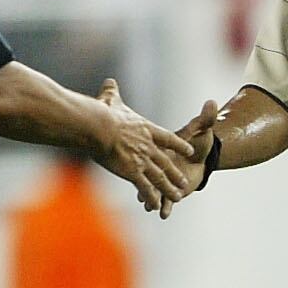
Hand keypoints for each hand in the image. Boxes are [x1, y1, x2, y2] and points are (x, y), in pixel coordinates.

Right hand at [95, 79, 195, 211]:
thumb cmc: (103, 113)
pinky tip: (156, 205)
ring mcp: (141, 160)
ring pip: (160, 177)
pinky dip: (150, 197)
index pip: (168, 138)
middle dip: (176, 173)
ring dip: (169, 188)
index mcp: (147, 129)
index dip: (179, 145)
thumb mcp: (111, 100)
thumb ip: (112, 92)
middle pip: (167, 162)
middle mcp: (148, 146)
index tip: (188, 150)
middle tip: (185, 182)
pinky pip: (144, 187)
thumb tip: (109, 82)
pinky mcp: (132, 172)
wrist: (99, 127)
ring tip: (178, 196)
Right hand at [159, 100, 218, 217]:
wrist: (201, 156)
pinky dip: (162, 205)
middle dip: (154, 181)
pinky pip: (160, 197)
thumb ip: (207, 117)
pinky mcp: (163, 187)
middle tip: (145, 187)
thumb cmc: (199, 140)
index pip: (164, 149)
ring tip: (151, 206)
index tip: (152, 159)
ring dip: (154, 197)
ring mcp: (160, 176)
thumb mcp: (202, 128)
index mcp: (166, 146)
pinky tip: (162, 213)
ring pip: (156, 187)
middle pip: (157, 172)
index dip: (160, 156)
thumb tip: (213, 102)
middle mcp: (160, 161)